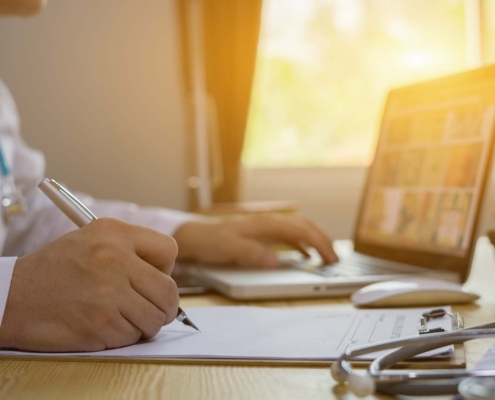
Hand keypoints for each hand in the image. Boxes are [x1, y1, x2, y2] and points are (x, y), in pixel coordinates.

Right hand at [0, 218, 178, 351]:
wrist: (14, 296)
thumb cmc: (55, 269)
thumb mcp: (92, 239)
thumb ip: (131, 249)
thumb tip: (164, 274)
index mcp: (115, 233)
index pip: (169, 249)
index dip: (165, 268)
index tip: (154, 277)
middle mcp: (116, 259)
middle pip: (169, 290)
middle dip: (164, 304)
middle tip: (151, 307)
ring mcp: (109, 293)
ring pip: (155, 317)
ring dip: (144, 323)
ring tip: (124, 316)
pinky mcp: (101, 323)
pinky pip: (133, 336)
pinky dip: (124, 336)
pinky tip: (104, 325)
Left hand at [174, 214, 337, 267]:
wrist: (196, 237)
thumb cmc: (212, 242)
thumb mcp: (230, 249)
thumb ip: (252, 254)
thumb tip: (275, 261)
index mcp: (265, 225)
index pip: (301, 230)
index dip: (319, 243)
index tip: (330, 258)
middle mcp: (269, 222)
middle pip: (305, 226)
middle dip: (323, 240)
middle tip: (335, 259)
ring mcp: (266, 227)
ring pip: (299, 228)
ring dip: (315, 240)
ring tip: (326, 256)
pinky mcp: (262, 233)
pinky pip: (289, 235)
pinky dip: (302, 243)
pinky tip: (304, 254)